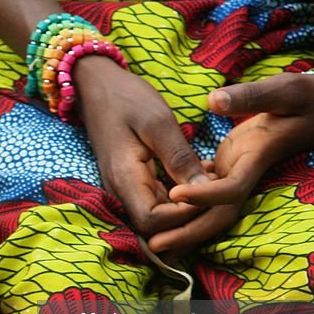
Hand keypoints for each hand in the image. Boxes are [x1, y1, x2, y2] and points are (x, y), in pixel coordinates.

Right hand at [74, 58, 209, 237]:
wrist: (94, 86)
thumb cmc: (125, 98)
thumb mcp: (157, 121)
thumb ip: (179, 158)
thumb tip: (205, 190)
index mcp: (124, 179)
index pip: (153, 222)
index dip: (183, 216)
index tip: (208, 190)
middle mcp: (120, 192)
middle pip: (156, 228)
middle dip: (190, 217)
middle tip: (218, 190)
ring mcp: (124, 190)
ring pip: (158, 219)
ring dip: (187, 208)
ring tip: (213, 182)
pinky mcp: (131, 184)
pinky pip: (157, 203)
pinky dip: (180, 198)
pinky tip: (199, 177)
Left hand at [148, 71, 313, 253]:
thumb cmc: (307, 97)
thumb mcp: (285, 89)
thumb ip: (251, 96)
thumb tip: (214, 100)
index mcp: (257, 159)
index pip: (232, 188)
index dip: (205, 195)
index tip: (175, 194)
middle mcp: (246, 174)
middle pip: (218, 215)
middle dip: (188, 232)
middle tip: (153, 246)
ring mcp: (237, 174)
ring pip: (210, 212)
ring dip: (183, 228)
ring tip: (150, 243)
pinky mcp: (229, 168)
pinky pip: (204, 196)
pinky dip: (183, 206)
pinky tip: (156, 211)